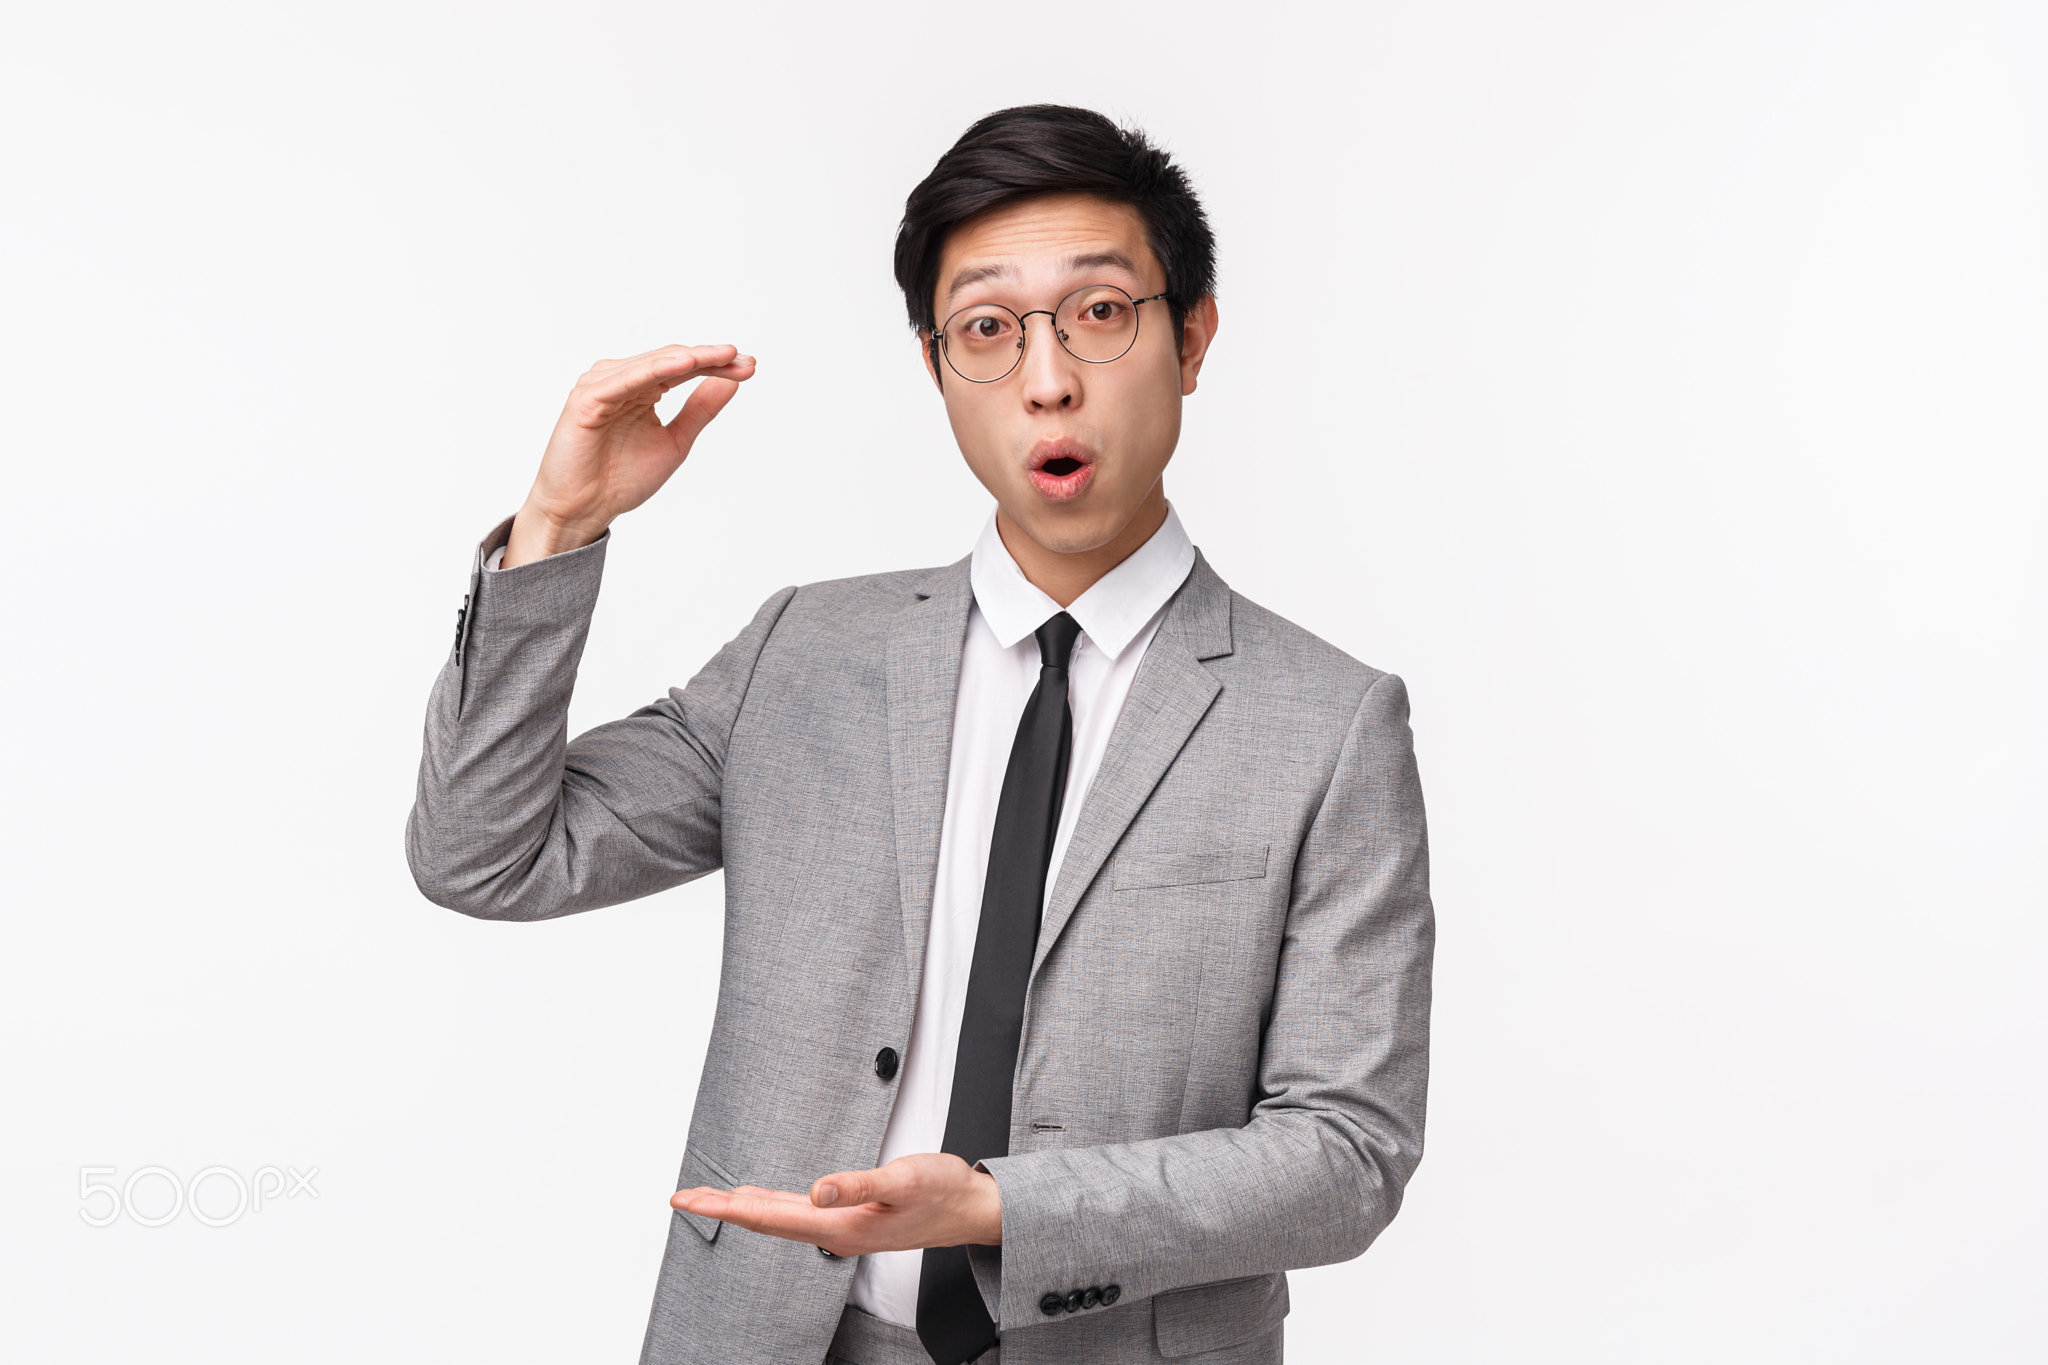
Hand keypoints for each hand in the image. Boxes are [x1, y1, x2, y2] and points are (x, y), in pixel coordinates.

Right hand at [502, 343, 757, 566]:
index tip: (751, 367)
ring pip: (653, 364)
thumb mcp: (676, 441)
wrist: (584, 511)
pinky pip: (626, 379)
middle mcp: (621, 381)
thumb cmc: (620, 480)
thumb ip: (700, 410)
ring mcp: (602, 386)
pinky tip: (684, 364)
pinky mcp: (587, 399)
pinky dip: (655, 369)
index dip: (717, 365)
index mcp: (642, 389)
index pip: (684, 369)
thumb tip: (731, 380)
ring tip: (722, 356)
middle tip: (744, 360)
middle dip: (710, 359)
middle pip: (672, 361)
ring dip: (689, 358)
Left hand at [670, 1152, 1001, 1256]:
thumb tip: (817, 1189)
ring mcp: (841, 1227)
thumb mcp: (903, 1180)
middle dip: (722, 1208)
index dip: (726, 1208)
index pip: (769, 1217)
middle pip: (765, 1220)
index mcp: (840, 1226)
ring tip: (710, 1199)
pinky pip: (797, 1214)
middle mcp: (834, 1231)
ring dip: (741, 1208)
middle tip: (681, 1198)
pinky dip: (769, 1206)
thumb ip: (858, 1185)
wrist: (970, 1209)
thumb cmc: (941, 1192)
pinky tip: (760, 1201)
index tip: (690, 1200)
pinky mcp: (851, 1217)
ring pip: (779, 1218)